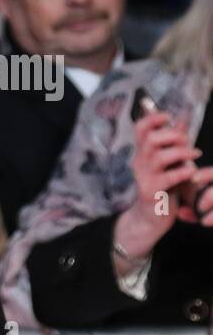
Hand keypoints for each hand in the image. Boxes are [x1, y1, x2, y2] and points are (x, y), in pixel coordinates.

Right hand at [116, 111, 201, 257]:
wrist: (149, 217)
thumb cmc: (162, 186)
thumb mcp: (168, 160)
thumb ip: (175, 140)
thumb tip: (183, 117)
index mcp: (143, 152)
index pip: (140, 128)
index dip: (154, 118)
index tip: (168, 117)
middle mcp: (139, 163)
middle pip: (150, 140)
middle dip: (173, 136)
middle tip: (186, 142)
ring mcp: (144, 178)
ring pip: (159, 157)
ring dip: (181, 153)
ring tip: (193, 156)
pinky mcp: (151, 192)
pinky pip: (169, 177)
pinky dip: (184, 171)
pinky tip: (192, 172)